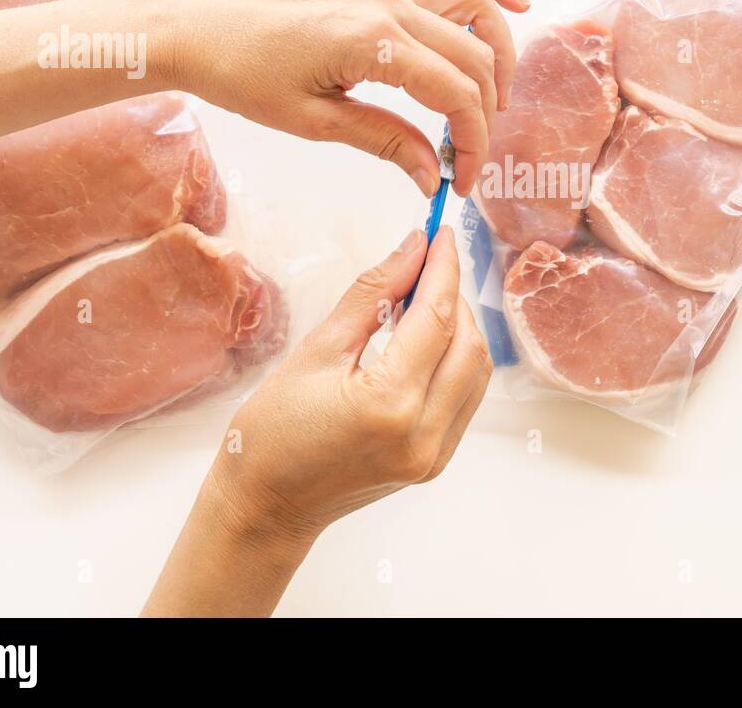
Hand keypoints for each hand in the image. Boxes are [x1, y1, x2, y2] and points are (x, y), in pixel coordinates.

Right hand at [143, 226, 489, 615]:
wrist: (265, 508)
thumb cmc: (271, 433)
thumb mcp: (315, 351)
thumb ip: (371, 295)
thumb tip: (411, 248)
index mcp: (390, 404)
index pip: (437, 318)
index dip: (443, 268)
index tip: (440, 234)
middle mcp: (424, 433)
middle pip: (469, 344)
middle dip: (454, 295)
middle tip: (427, 263)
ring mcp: (435, 453)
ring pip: (476, 372)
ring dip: (460, 328)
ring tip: (422, 300)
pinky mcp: (435, 461)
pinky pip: (465, 398)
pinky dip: (455, 360)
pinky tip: (424, 341)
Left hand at [166, 0, 527, 195]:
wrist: (200, 28)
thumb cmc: (243, 75)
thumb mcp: (314, 122)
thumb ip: (384, 140)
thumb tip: (431, 176)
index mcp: (373, 41)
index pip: (456, 94)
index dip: (472, 144)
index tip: (460, 183)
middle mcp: (390, 3)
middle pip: (475, 56)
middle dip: (486, 112)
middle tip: (469, 156)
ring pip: (475, 2)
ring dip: (499, 48)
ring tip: (497, 94)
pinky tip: (512, 2)